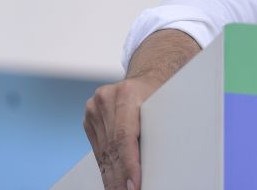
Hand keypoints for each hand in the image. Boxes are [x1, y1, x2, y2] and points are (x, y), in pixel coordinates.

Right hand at [83, 75, 156, 189]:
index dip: (128, 166)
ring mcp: (95, 106)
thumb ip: (157, 132)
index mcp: (128, 93)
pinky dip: (106, 166)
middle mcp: (107, 98)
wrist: (148, 77)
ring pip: (104, 152)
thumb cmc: (161, 92)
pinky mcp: (90, 115)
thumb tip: (155, 167)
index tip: (134, 186)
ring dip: (112, 176)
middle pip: (113, 148)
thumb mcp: (165, 107)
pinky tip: (113, 180)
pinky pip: (98, 148)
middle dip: (120, 177)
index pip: (124, 137)